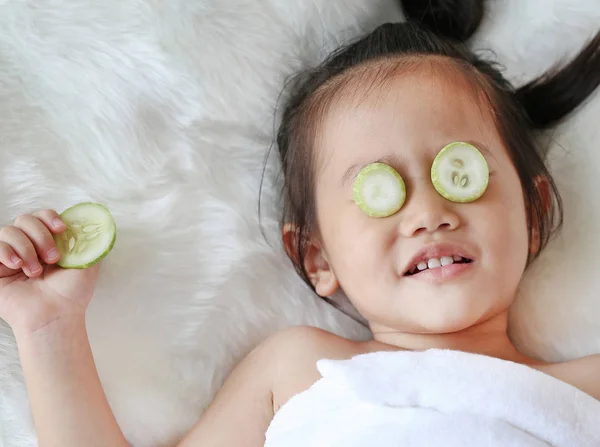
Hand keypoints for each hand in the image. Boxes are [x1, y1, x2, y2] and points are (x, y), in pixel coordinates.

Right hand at [0, 210, 99, 337]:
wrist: (55, 315)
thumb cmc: (72, 293)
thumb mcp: (87, 260)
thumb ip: (86, 238)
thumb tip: (87, 218)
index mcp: (49, 242)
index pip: (42, 216)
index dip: (49, 217)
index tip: (61, 230)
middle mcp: (29, 247)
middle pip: (25, 219)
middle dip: (41, 235)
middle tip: (52, 258)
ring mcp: (11, 257)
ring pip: (9, 231)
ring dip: (26, 248)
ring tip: (35, 271)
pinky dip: (6, 252)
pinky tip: (17, 266)